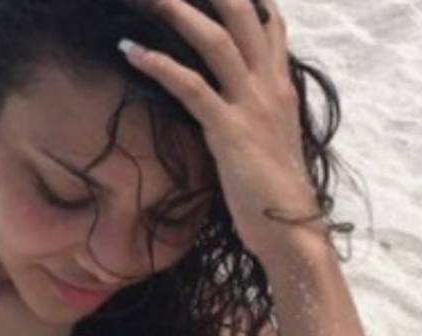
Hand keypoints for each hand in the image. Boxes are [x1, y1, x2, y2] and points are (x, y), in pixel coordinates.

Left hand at [120, 0, 324, 260]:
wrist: (291, 229)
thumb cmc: (273, 191)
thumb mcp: (270, 137)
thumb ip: (254, 108)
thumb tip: (231, 95)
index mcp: (280, 86)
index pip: (270, 22)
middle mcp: (270, 86)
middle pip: (242, 15)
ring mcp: (252, 106)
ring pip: (215, 41)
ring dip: (178, 12)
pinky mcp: (231, 130)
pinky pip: (191, 87)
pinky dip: (159, 64)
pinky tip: (130, 50)